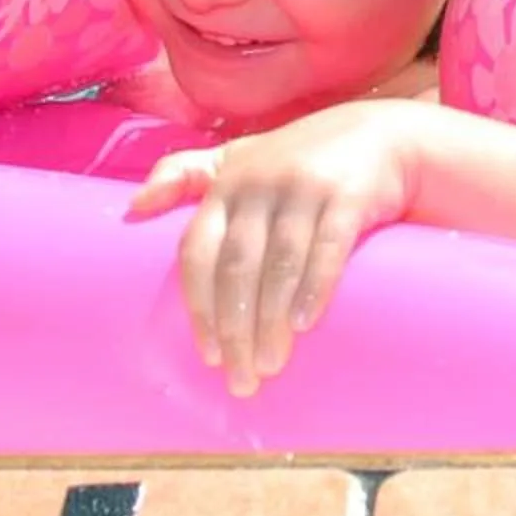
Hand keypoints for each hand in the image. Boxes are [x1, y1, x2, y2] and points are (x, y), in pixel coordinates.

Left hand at [124, 105, 420, 395]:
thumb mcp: (238, 157)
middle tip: (241, 379)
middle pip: (236, 266)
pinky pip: (327, 246)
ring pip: (278, 263)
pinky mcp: (348, 194)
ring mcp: (304, 187)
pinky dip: (313, 286)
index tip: (207, 354)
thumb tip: (132, 208)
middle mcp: (260, 182)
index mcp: (227, 183)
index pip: (198, 251)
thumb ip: (186, 174)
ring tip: (270, 366)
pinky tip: (303, 323)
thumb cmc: (299, 157)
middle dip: (235, 328)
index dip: (199, 306)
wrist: (383, 136)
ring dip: (271, 320)